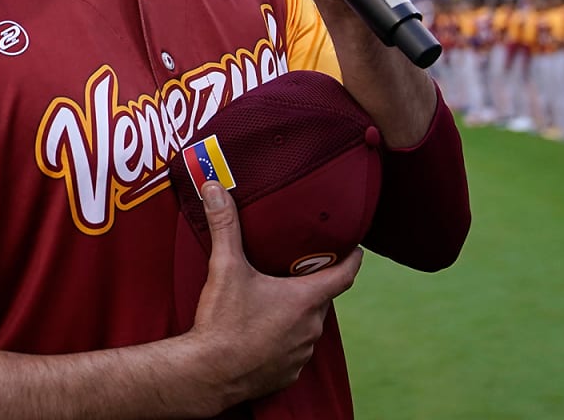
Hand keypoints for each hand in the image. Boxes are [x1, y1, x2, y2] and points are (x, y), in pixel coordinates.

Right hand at [184, 181, 362, 411]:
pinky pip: (294, 352)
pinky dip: (284, 341)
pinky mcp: (287, 375)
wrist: (206, 374)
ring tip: (276, 302)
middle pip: (322, 299)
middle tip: (297, 269)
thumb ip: (224, 225)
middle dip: (312, 285)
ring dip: (297, 315)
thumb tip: (214, 188)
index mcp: (305, 300)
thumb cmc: (222, 323)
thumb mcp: (225, 268)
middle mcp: (311, 328)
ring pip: (308, 327)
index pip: (345, 275)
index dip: (353, 259)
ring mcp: (301, 354)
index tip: (357, 249)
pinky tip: (264, 333)